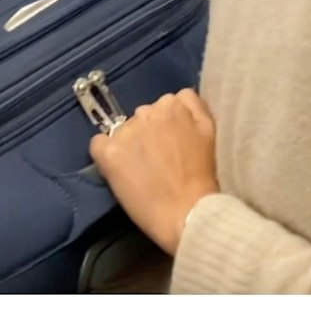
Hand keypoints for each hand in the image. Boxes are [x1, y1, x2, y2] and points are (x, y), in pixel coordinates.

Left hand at [86, 86, 218, 254]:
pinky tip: (121, 169)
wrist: (188, 213)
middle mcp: (146, 112)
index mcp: (174, 105)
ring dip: (132, 143)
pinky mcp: (108, 153)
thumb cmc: (205, 178)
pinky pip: (98, 144)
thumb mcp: (211, 133)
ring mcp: (125, 132)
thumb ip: (196, 108)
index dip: (172, 124)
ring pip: (123, 129)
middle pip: (145, 114)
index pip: (168, 103)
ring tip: (144, 169)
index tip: (177, 143)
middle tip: (162, 158)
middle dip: (151, 131)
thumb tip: (179, 98)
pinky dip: (107, 154)